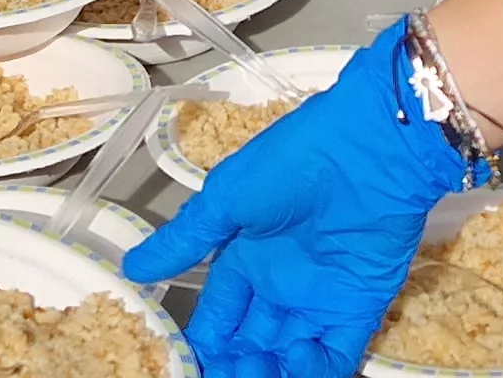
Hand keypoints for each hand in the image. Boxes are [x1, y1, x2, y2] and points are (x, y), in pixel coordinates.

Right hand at [124, 21, 478, 377]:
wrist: (368, 147)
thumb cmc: (295, 160)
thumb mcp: (225, 198)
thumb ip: (184, 241)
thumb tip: (133, 268)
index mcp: (248, 257)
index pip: (219, 315)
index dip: (206, 342)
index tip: (190, 362)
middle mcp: (282, 283)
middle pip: (252, 341)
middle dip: (235, 364)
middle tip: (224, 373)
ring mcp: (321, 297)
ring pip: (289, 356)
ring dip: (269, 372)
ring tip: (253, 371)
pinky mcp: (359, 306)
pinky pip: (336, 354)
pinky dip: (314, 369)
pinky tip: (293, 359)